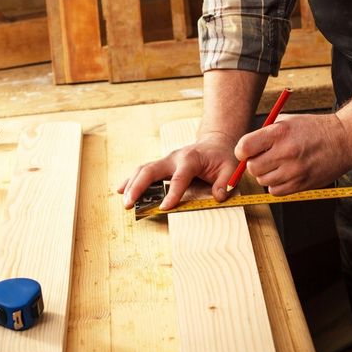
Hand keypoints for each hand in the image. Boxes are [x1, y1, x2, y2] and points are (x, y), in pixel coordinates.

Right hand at [118, 132, 238, 209]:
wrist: (215, 143)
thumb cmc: (222, 157)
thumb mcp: (230, 168)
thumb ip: (225, 183)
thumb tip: (218, 196)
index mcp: (190, 159)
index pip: (178, 178)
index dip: (171, 194)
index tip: (164, 208)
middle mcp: (173, 158)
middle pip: (150, 170)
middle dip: (138, 187)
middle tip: (129, 204)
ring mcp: (165, 160)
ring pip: (143, 170)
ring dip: (131, 185)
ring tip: (124, 201)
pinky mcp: (161, 165)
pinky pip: (143, 171)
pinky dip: (131, 180)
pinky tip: (121, 190)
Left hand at [235, 113, 351, 194]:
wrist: (344, 140)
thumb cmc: (314, 129)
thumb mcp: (287, 121)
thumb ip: (264, 134)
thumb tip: (244, 149)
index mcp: (279, 133)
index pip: (244, 148)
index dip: (241, 151)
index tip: (246, 151)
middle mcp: (285, 153)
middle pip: (251, 167)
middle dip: (253, 163)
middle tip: (263, 158)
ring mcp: (294, 171)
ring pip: (262, 181)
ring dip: (265, 174)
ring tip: (278, 164)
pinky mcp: (301, 184)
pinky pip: (275, 191)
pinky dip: (276, 185)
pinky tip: (285, 174)